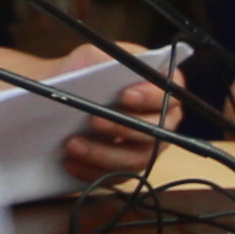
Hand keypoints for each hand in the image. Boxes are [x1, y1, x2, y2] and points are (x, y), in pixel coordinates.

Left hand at [50, 60, 175, 182]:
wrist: (64, 93)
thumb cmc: (85, 71)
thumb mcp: (93, 55)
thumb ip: (106, 60)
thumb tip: (112, 71)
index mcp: (162, 87)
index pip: (170, 91)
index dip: (150, 96)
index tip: (125, 95)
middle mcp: (163, 120)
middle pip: (156, 131)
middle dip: (123, 127)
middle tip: (94, 121)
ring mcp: (147, 147)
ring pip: (136, 159)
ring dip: (104, 153)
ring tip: (73, 144)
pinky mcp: (127, 168)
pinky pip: (116, 177)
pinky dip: (92, 171)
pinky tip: (70, 162)